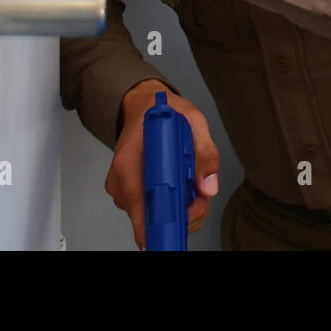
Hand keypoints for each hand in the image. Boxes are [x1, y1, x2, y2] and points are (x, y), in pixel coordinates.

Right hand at [108, 79, 221, 249]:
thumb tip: (208, 188)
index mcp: (128, 163)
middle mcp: (121, 182)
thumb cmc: (164, 113)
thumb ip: (205, 153)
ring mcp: (123, 190)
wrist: (144, 107)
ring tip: (191, 183)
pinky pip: (152, 209)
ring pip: (154, 216)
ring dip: (179, 208)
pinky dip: (171, 204)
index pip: (141, 211)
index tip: (185, 221)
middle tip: (200, 193)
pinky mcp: (129, 195)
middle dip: (183, 213)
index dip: (165, 223)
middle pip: (152, 218)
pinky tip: (181, 186)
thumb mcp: (194, 121)